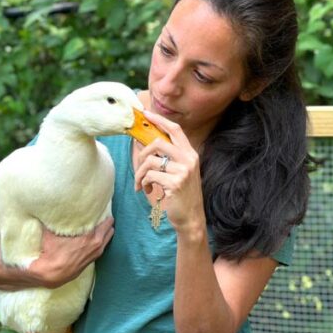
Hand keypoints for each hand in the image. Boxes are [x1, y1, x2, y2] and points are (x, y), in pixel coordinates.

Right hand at [27, 217, 113, 288]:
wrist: (52, 273)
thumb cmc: (52, 252)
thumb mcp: (51, 233)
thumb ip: (54, 220)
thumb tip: (50, 209)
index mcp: (90, 235)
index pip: (103, 219)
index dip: (100, 211)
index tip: (98, 206)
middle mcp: (97, 243)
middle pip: (109, 226)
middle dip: (105, 219)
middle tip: (99, 212)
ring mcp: (97, 252)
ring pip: (109, 236)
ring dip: (105, 229)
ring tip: (98, 223)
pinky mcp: (94, 258)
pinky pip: (104, 244)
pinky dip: (102, 238)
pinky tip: (95, 236)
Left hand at [133, 110, 206, 235]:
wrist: (191, 218)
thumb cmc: (182, 195)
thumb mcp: (180, 173)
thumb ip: (169, 159)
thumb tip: (146, 146)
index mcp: (190, 154)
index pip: (175, 129)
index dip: (160, 119)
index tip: (146, 114)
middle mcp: (189, 159)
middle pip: (158, 142)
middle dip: (143, 153)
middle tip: (140, 166)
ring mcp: (183, 171)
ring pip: (150, 161)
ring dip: (140, 174)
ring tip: (142, 184)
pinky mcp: (175, 183)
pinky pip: (150, 176)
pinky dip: (143, 183)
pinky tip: (148, 190)